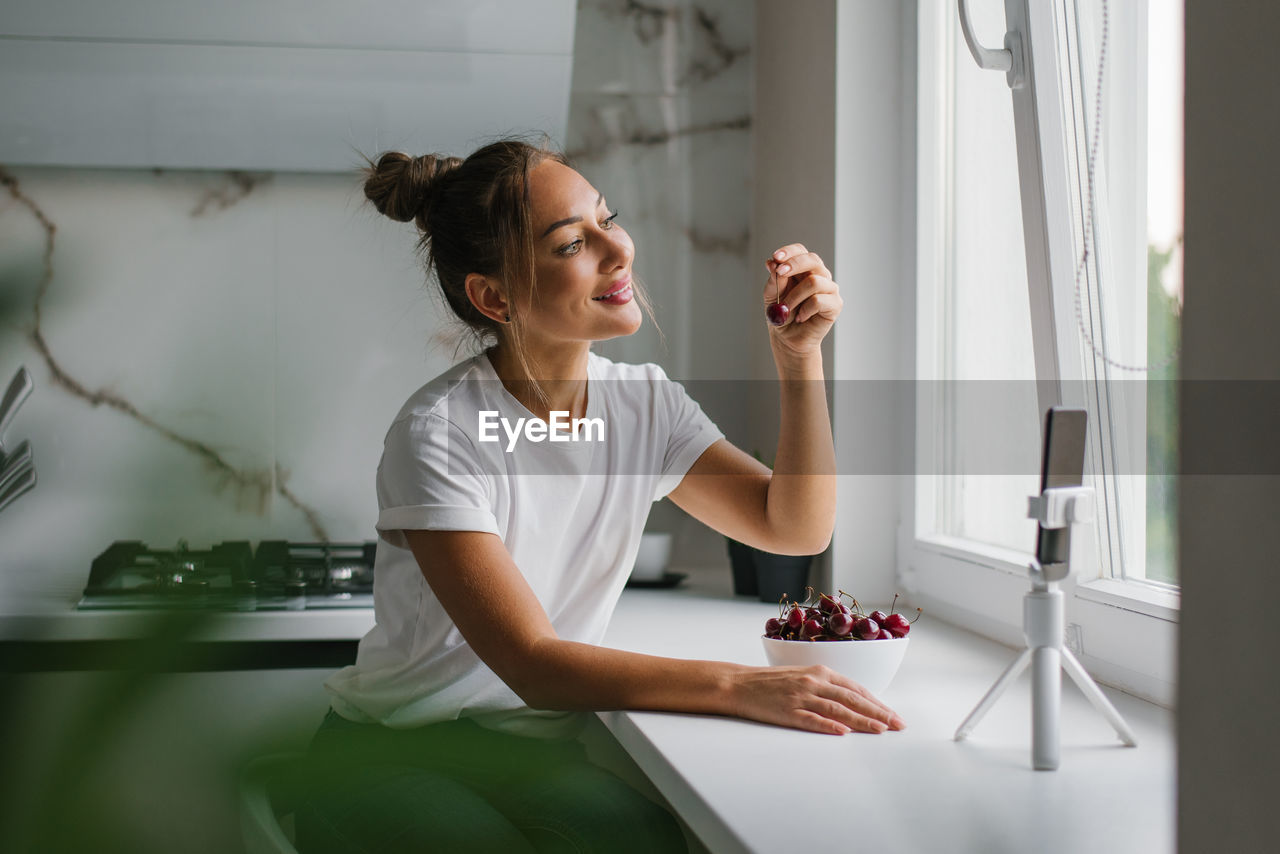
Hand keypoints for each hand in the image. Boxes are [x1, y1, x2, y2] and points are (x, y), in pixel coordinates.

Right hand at [729, 663, 905, 734]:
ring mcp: (800, 697)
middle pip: (852, 698)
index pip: (856, 688)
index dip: (877, 702)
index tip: (893, 715)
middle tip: (898, 725)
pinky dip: (828, 726)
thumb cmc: (772, 682)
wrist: (739, 683)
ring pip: (837, 709)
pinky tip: (843, 732)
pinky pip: (811, 720)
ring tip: (880, 730)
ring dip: (861, 720)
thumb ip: (827, 686)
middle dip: (878, 712)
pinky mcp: (787, 711)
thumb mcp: (802, 676)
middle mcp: (813, 682)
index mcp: (819, 671)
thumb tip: (853, 702)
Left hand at [763, 243, 842, 364]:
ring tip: (785, 308)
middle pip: (812, 260)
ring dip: (794, 296)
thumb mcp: (771, 295)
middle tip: (779, 272)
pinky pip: (819, 300)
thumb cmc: (781, 314)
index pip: (800, 251)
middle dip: (794, 264)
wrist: (788, 338)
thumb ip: (774, 280)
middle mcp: (819, 274)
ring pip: (814, 281)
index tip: (776, 258)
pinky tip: (799, 317)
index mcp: (803, 268)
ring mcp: (829, 288)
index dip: (789, 252)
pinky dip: (804, 310)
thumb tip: (773, 264)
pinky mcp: (835, 304)